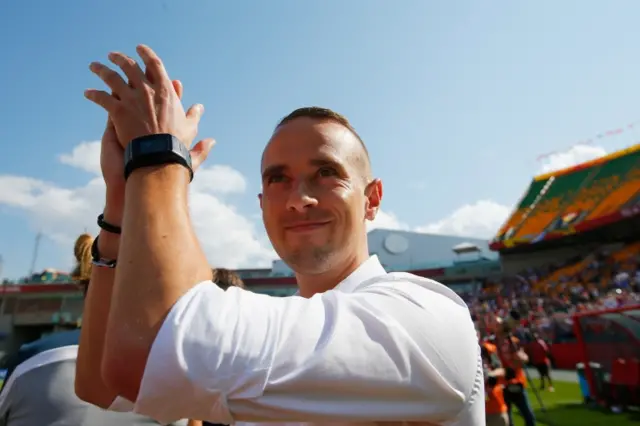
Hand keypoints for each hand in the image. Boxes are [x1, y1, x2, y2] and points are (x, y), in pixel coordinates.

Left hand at [85, 44, 213, 154]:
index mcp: (165, 91)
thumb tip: (200, 107)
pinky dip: (93, 94)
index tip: (140, 48)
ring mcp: (131, 99)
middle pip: (130, 66)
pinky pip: (101, 98)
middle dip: (120, 58)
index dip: (146, 54)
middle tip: (113, 55)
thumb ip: (194, 115)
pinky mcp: (118, 111)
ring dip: (101, 70)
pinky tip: (87, 93)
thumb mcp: (190, 128)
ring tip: (94, 66)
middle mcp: (147, 90)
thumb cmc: (177, 144)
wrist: (160, 156)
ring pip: (111, 77)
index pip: (155, 65)